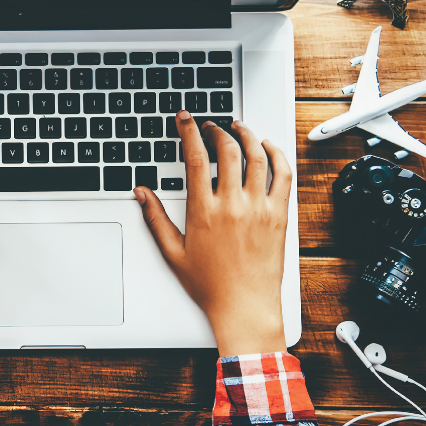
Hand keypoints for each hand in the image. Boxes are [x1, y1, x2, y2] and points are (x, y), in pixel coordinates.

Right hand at [134, 111, 292, 356]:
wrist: (244, 306)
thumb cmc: (210, 285)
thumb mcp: (173, 252)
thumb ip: (155, 218)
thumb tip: (142, 193)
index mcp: (204, 211)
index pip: (196, 158)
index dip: (189, 132)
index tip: (186, 119)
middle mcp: (233, 205)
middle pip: (228, 150)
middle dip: (217, 129)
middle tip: (210, 125)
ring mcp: (259, 208)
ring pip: (257, 157)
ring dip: (247, 135)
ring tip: (238, 127)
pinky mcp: (279, 215)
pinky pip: (283, 175)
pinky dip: (277, 155)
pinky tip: (268, 147)